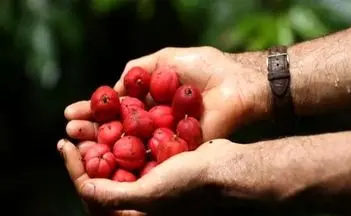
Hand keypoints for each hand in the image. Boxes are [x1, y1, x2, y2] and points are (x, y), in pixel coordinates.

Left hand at [57, 138, 234, 215]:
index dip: (75, 170)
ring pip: (115, 160)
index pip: (93, 195)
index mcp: (134, 213)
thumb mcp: (150, 194)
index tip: (65, 146)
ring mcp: (148, 180)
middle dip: (84, 155)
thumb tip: (83, 189)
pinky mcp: (157, 164)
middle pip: (101, 177)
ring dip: (100, 142)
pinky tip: (115, 121)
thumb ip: (114, 197)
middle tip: (71, 135)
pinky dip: (121, 137)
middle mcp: (138, 199)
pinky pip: (132, 149)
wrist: (224, 168)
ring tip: (88, 124)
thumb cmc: (190, 184)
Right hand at [64, 46, 267, 140]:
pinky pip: (152, 155)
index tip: (72, 112)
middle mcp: (154, 120)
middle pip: (119, 128)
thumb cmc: (206, 67)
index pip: (116, 108)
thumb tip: (114, 87)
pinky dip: (130, 157)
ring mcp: (165, 136)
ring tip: (77, 141)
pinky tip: (107, 157)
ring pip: (130, 144)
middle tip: (70, 130)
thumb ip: (138, 70)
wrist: (237, 83)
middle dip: (93, 129)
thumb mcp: (166, 59)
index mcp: (151, 100)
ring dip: (104, 144)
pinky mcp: (179, 149)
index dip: (95, 110)